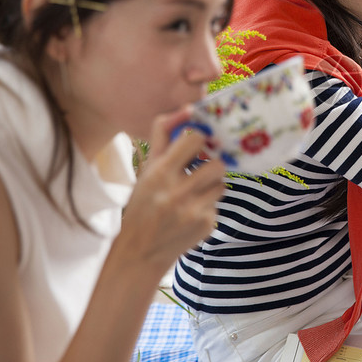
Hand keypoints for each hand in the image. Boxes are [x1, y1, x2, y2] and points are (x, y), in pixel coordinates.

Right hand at [115, 106, 225, 274]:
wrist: (139, 251)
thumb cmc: (144, 203)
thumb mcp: (147, 169)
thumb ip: (163, 136)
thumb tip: (187, 110)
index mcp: (160, 172)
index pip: (195, 139)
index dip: (202, 139)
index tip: (200, 145)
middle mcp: (177, 191)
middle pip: (217, 164)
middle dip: (211, 165)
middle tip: (200, 170)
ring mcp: (193, 210)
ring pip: (222, 184)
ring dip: (212, 186)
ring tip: (194, 193)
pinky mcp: (206, 224)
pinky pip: (218, 204)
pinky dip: (208, 206)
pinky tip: (191, 214)